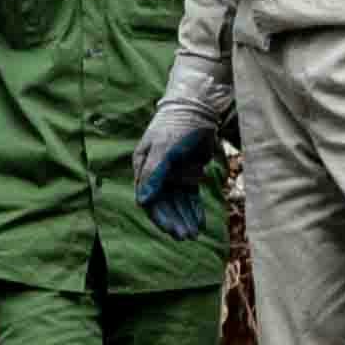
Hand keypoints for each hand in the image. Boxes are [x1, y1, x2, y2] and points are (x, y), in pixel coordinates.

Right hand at [130, 93, 227, 242]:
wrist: (197, 109)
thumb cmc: (175, 125)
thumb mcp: (164, 149)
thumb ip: (154, 174)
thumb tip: (143, 202)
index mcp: (144, 168)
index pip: (149, 199)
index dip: (160, 216)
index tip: (172, 229)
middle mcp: (156, 174)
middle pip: (164, 203)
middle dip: (175, 220)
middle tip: (186, 236)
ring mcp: (172, 175)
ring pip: (178, 202)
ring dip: (186, 217)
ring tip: (195, 233)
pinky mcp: (188, 174)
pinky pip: (190, 196)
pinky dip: (195, 208)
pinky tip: (200, 221)